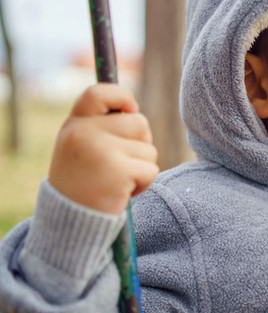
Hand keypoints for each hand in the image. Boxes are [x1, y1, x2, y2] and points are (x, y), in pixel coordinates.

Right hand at [48, 83, 158, 213]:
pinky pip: (151, 169)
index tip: (131, 110)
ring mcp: (100, 150)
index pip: (99, 92)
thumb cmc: (82, 183)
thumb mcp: (81, 147)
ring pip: (149, 149)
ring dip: (141, 167)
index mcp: (74, 124)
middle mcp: (84, 133)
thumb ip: (101, 127)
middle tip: (119, 164)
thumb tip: (135, 109)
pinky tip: (121, 192)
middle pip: (139, 123)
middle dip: (140, 144)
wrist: (70, 220)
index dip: (122, 97)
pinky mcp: (118, 171)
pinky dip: (144, 183)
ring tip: (116, 180)